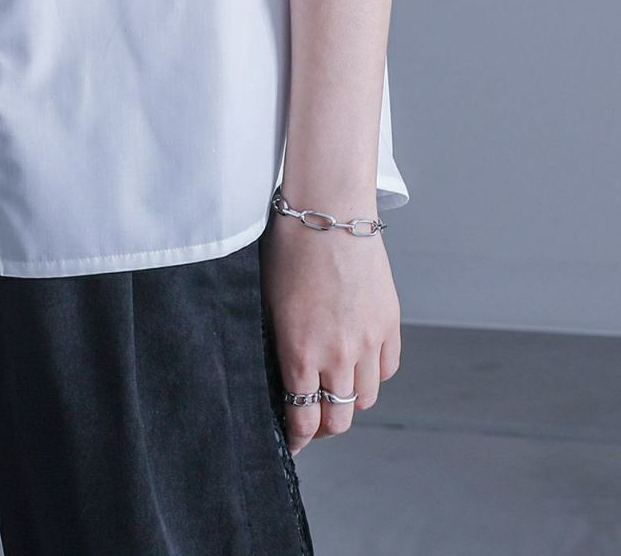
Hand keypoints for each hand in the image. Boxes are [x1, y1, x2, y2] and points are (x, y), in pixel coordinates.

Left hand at [259, 210, 401, 456]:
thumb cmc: (287, 250)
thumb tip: (279, 373)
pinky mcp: (389, 324)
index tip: (294, 442)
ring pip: (364, 398)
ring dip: (349, 401)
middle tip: (313, 421)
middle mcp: (337, 356)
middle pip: (338, 418)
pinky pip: (387, 369)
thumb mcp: (268, 302)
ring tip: (336, 391)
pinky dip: (373, 374)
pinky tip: (359, 365)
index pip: (303, 418)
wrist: (327, 213)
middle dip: (323, 426)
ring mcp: (368, 342)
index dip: (298, 438)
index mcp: (299, 353)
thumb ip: (278, 344)